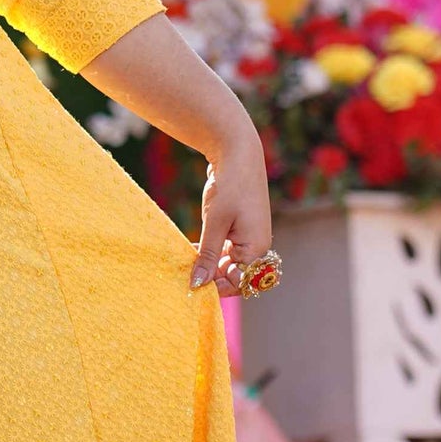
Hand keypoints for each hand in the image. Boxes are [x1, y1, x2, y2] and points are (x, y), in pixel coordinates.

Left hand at [191, 128, 271, 297]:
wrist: (237, 154)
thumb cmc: (230, 188)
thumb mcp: (215, 224)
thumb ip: (207, 255)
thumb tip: (197, 284)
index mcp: (257, 249)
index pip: (238, 283)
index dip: (215, 287)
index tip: (191, 286)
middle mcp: (257, 247)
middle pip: (233, 275)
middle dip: (210, 276)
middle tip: (183, 275)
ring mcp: (249, 238)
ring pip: (227, 264)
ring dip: (207, 264)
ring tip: (184, 262)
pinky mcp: (239, 230)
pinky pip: (225, 251)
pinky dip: (209, 252)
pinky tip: (190, 250)